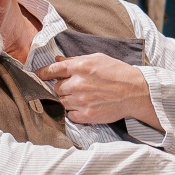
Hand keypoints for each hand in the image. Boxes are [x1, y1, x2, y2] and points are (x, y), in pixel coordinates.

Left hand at [36, 53, 158, 128]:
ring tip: (82, 96)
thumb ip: (75, 60)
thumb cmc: (118, 72)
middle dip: (62, 87)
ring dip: (67, 99)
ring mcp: (81, 101)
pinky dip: (73, 111)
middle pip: (56, 88)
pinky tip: (84, 106)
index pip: (52, 70)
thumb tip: (57, 60)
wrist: (136, 92)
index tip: (38, 75)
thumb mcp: (98, 59)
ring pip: (61, 102)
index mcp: (80, 67)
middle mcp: (78, 84)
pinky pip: (69, 114)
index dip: (43, 73)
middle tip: (74, 87)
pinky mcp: (86, 115)